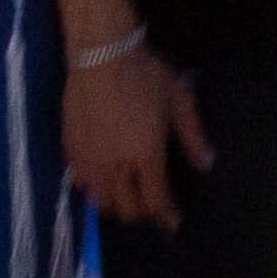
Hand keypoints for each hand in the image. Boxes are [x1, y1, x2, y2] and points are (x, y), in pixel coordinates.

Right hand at [65, 40, 208, 227]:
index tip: (173, 224)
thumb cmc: (144, 73)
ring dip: (117, 204)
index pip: (155, 200)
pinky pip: (81, 184)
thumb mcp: (179, 99)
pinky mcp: (69, 151)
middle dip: (142, 212)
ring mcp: (89, 160)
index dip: (165, 216)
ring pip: (101, 202)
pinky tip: (102, 177)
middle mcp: (115, 165)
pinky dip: (94, 188)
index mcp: (145, 154)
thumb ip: (193, 136)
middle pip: (126, 209)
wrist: (101, 53)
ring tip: (127, 193)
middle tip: (152, 202)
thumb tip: (207, 164)